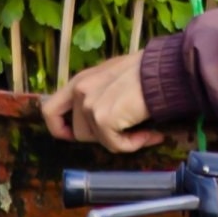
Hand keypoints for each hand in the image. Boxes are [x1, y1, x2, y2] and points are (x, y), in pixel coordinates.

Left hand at [40, 52, 163, 153]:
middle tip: (125, 128)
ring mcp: (89, 104)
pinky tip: (150, 134)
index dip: (59, 129)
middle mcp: (80, 90)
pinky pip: (114, 145)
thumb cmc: (148, 73)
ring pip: (96, 140)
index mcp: (80, 81)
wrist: (166, 71)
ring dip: (119, 140)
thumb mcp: (114, 78)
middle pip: (78, 133)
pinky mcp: (103, 118)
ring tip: (142, 129)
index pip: (50, 110)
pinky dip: (133, 145)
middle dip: (102, 136)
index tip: (75, 137)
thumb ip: (99, 93)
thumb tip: (99, 120)